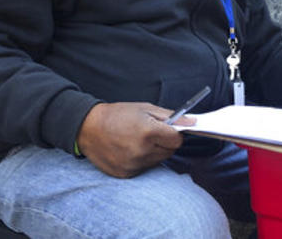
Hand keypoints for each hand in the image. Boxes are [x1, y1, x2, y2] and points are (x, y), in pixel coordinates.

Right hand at [76, 102, 194, 177]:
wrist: (88, 127)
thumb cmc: (118, 115)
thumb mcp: (146, 108)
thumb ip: (171, 116)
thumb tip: (193, 122)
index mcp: (148, 132)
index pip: (177, 140)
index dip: (174, 133)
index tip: (168, 129)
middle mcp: (141, 151)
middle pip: (169, 151)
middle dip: (165, 142)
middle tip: (151, 133)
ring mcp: (133, 164)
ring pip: (158, 160)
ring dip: (154, 152)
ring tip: (138, 140)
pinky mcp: (126, 173)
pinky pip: (144, 168)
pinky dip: (142, 160)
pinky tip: (129, 149)